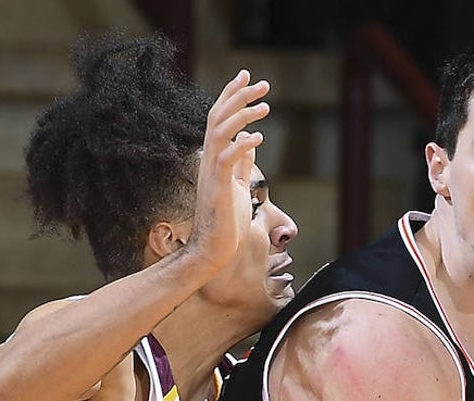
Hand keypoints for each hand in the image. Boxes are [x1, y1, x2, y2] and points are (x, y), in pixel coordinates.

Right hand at [187, 69, 269, 273]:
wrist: (212, 251)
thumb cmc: (225, 222)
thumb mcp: (237, 185)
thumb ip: (241, 162)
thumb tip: (249, 139)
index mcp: (213, 158)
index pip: (219, 118)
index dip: (231, 95)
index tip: (246, 76)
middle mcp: (208, 161)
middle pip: (218, 118)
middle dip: (238, 96)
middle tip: (262, 82)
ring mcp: (211, 174)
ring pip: (221, 134)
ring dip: (242, 116)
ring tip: (265, 106)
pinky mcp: (217, 190)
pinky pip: (226, 160)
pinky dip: (241, 146)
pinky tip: (258, 136)